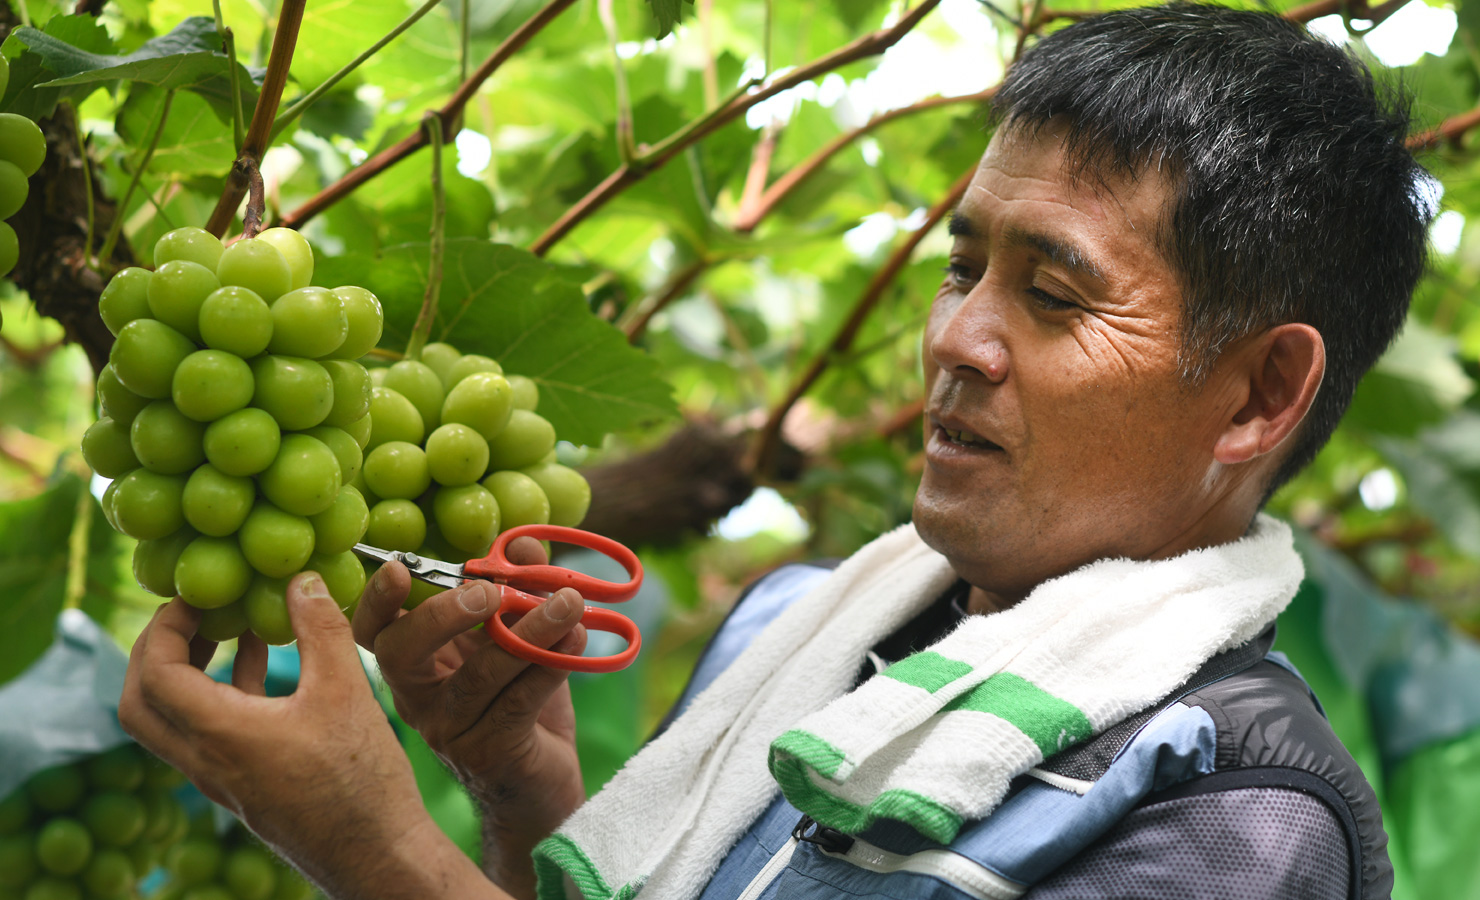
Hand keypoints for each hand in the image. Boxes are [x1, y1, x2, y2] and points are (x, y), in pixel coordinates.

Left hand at [119, 573, 493, 899]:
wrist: (377, 855)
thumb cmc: (361, 780)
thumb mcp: (346, 691)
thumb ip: (321, 630)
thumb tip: (300, 579)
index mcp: (220, 736)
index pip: (155, 674)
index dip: (163, 627)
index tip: (194, 596)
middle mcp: (206, 762)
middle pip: (141, 704)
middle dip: (156, 651)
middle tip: (193, 613)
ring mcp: (222, 779)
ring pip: (173, 721)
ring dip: (188, 670)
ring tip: (230, 626)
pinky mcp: (245, 785)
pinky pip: (210, 733)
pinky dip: (221, 692)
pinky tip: (264, 663)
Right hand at [352, 537, 587, 895]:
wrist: (542, 785)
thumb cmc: (524, 704)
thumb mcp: (520, 640)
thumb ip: (520, 591)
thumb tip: (524, 545)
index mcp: (419, 664)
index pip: (376, 631)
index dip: (377, 600)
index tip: (400, 567)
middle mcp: (421, 699)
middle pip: (401, 654)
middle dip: (441, 615)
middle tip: (490, 592)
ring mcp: (451, 730)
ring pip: (479, 675)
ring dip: (530, 631)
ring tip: (570, 603)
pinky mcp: (491, 753)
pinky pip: (519, 701)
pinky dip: (551, 664)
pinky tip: (578, 640)